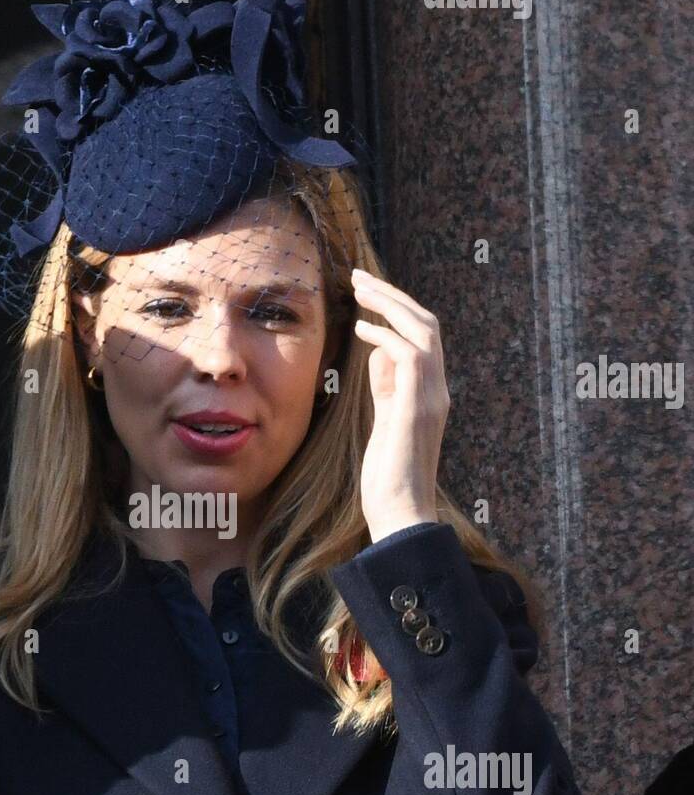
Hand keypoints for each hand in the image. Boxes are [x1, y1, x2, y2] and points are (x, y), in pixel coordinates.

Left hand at [351, 268, 449, 543]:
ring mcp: (431, 398)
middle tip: (359, 278)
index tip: (366, 296)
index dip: (396, 311)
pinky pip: (409, 355)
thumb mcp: (383, 423)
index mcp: (431, 394)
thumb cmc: (388, 479)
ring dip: (389, 305)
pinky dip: (384, 336)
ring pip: (423, 330)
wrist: (401, 516)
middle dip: (392, 296)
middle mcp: (438, 391)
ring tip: (358, 290)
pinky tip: (360, 330)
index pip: (423, 338)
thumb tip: (377, 355)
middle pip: (426, 323)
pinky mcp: (417, 408)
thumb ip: (386, 389)